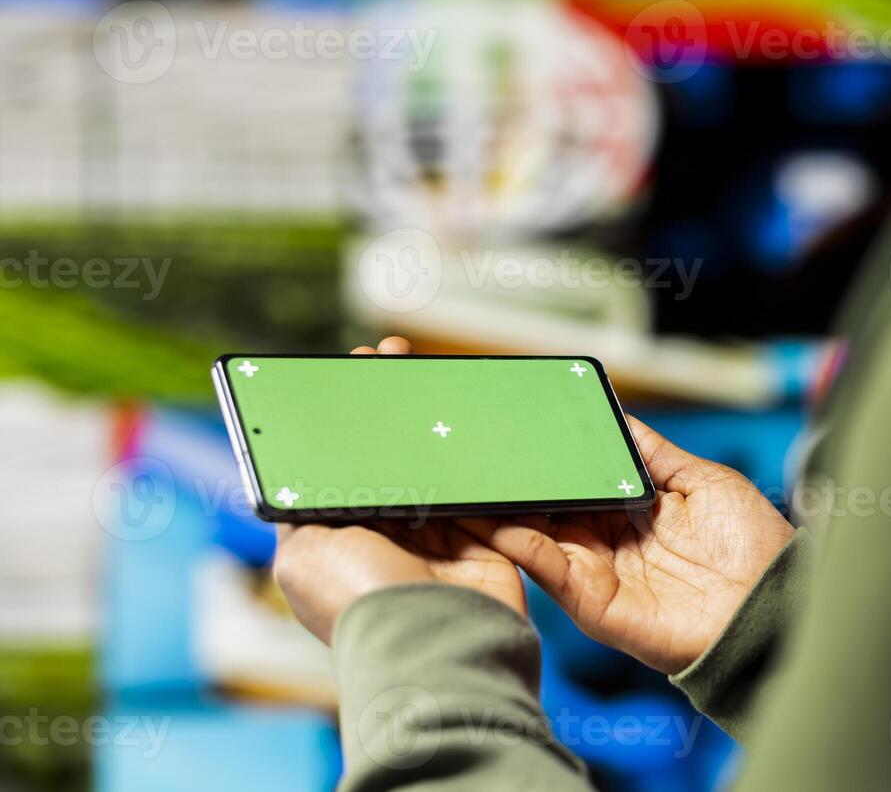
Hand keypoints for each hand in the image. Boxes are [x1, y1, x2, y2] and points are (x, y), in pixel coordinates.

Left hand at [272, 336, 526, 643]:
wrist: (436, 640)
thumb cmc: (361, 602)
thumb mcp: (303, 551)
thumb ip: (303, 508)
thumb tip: (298, 473)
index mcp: (337, 541)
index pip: (334, 467)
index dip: (339, 423)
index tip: (344, 380)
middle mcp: (382, 538)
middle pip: (385, 458)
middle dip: (386, 411)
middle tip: (388, 361)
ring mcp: (433, 537)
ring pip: (431, 465)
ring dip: (430, 423)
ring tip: (425, 374)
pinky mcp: (478, 539)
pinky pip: (476, 486)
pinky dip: (472, 456)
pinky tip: (466, 419)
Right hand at [465, 418, 794, 673]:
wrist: (773, 602)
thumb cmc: (753, 544)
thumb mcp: (703, 480)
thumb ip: (653, 454)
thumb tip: (619, 416)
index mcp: (632, 512)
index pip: (577, 481)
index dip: (549, 460)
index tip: (516, 431)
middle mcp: (609, 543)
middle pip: (548, 508)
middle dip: (514, 483)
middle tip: (477, 453)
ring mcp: (599, 574)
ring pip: (536, 536)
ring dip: (503, 511)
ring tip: (470, 482)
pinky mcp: (596, 605)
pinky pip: (550, 571)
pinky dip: (520, 545)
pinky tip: (499, 520)